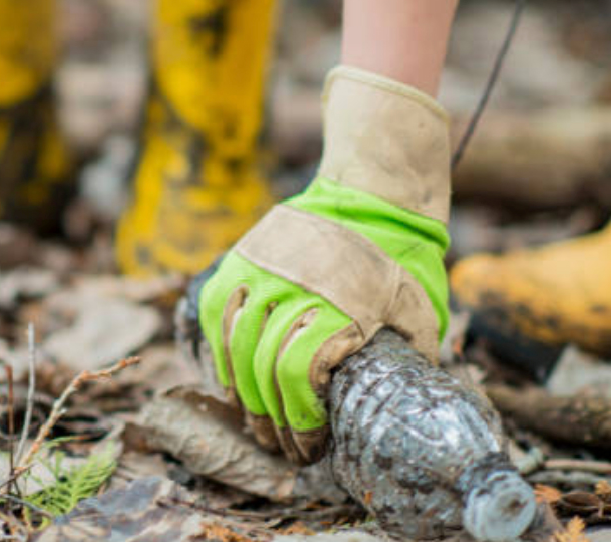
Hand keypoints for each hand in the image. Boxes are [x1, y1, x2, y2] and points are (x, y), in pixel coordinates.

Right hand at [199, 66, 451, 463]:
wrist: (371, 194)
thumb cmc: (400, 257)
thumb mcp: (419, 306)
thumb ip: (414, 353)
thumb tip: (410, 398)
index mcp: (342, 305)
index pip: (300, 374)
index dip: (297, 419)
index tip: (306, 445)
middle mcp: (297, 287)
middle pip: (264, 365)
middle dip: (269, 418)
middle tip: (277, 445)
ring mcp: (265, 269)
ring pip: (236, 342)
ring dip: (241, 391)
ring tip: (251, 420)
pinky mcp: (246, 257)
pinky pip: (220, 310)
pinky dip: (221, 348)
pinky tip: (231, 378)